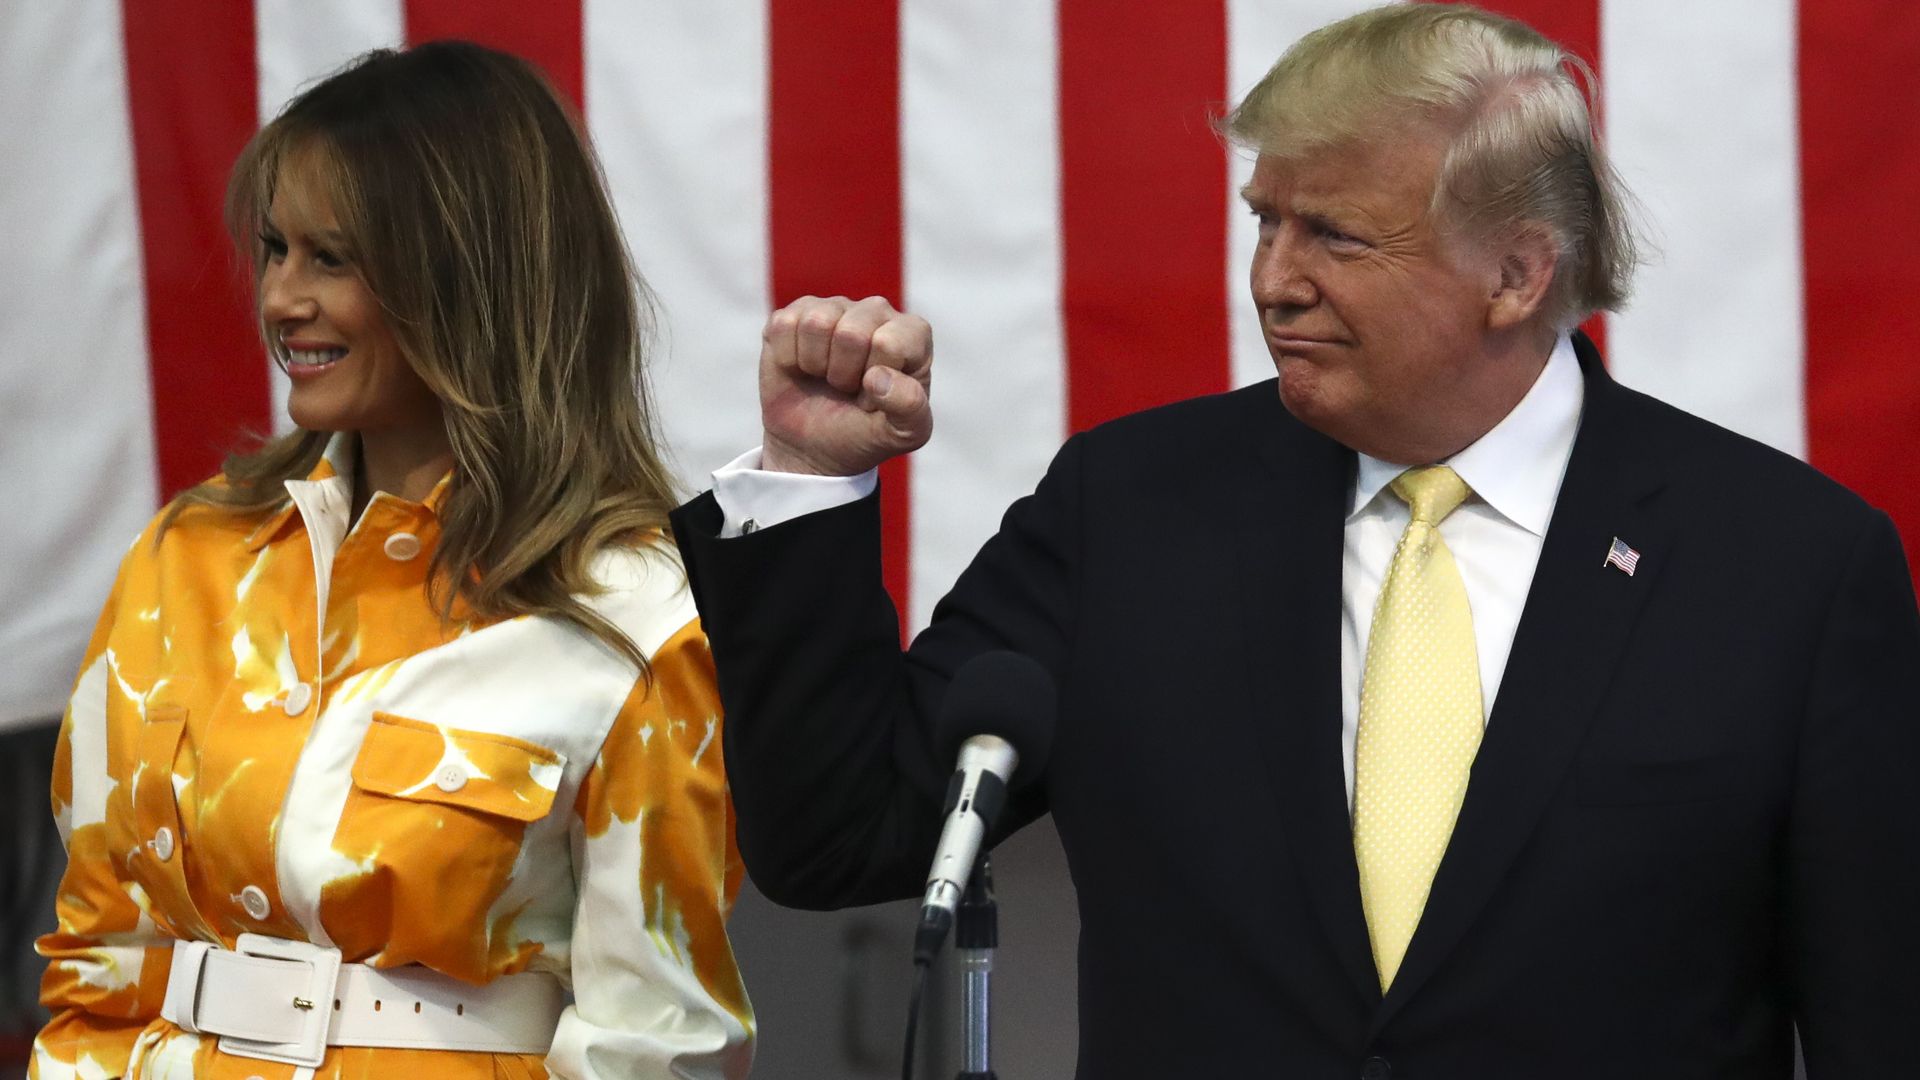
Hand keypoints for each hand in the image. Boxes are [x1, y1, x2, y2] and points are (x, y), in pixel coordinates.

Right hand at [759, 295, 932, 475]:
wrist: (816, 447)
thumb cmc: (866, 433)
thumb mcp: (904, 433)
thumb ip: (910, 407)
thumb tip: (877, 377)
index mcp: (912, 335)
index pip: (888, 345)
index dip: (875, 382)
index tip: (874, 398)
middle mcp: (877, 311)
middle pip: (850, 333)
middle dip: (842, 374)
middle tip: (846, 388)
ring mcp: (835, 308)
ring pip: (815, 323)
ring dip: (815, 364)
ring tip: (825, 376)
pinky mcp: (795, 313)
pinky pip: (783, 324)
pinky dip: (787, 358)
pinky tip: (800, 367)